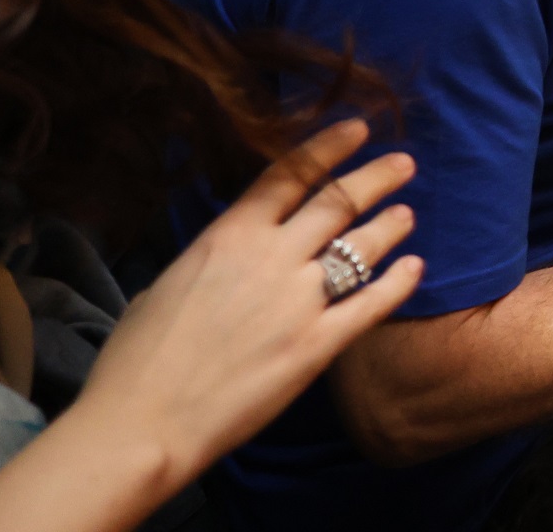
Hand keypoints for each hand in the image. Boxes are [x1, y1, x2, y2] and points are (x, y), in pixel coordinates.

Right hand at [67, 121, 421, 494]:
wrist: (141, 422)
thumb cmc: (138, 358)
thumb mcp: (168, 282)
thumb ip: (212, 258)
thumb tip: (231, 251)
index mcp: (229, 236)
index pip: (290, 175)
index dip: (329, 148)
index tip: (359, 130)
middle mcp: (272, 258)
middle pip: (337, 203)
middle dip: (376, 178)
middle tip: (405, 164)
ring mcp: (299, 301)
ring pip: (361, 249)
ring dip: (389, 227)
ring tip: (407, 215)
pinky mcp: (317, 346)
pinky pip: (370, 305)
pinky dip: (398, 283)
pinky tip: (415, 268)